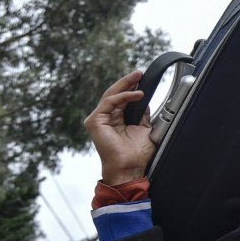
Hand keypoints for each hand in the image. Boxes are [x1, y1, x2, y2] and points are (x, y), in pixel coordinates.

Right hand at [83, 70, 153, 185]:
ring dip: (126, 84)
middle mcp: (105, 118)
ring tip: (138, 77)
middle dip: (128, 81)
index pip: (122, 98)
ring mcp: (98, 119)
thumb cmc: (136, 155)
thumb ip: (142, 115)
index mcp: (115, 119)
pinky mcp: (95, 121)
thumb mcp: (144, 129)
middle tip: (140, 72)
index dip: (131, 87)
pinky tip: (137, 94)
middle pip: (115, 94)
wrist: (130, 168)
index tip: (143, 79)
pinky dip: (124, 96)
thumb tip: (144, 101)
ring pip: (111, 95)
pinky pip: (110, 102)